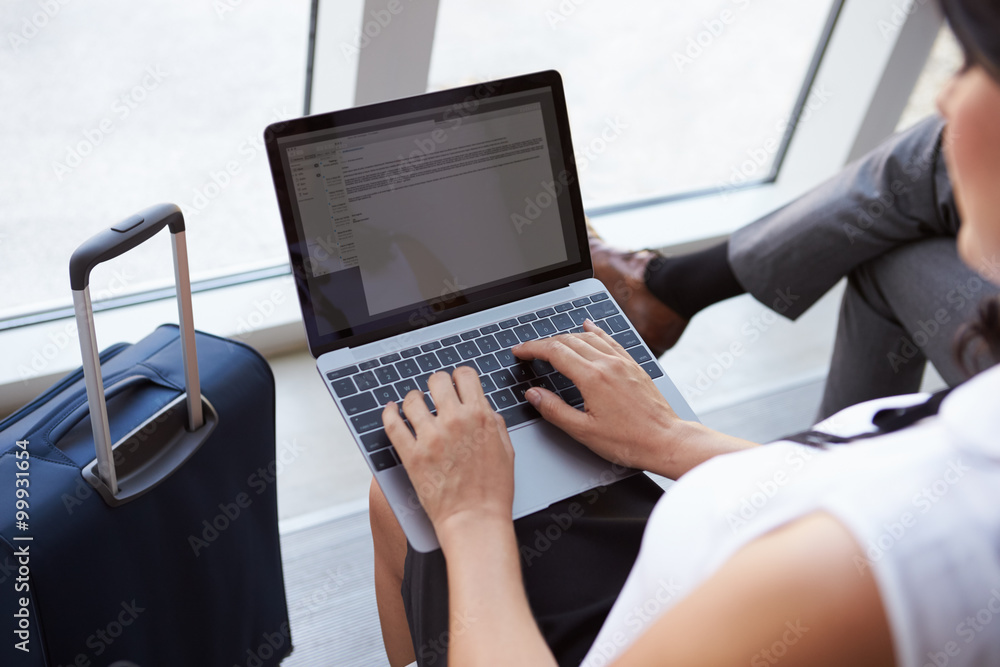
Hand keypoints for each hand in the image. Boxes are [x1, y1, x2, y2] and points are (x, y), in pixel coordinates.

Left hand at [382, 366, 515, 535]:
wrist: (474, 519)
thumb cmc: (493, 491)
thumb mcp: (506, 450)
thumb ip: (494, 424)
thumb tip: (484, 409)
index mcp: (480, 417)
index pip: (465, 376)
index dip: (459, 377)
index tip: (455, 382)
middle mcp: (454, 421)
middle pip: (437, 381)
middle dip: (436, 384)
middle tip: (435, 392)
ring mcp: (431, 437)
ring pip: (413, 400)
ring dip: (413, 398)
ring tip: (414, 403)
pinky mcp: (411, 455)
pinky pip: (392, 424)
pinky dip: (389, 413)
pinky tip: (390, 410)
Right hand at [513, 320, 692, 473]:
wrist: (666, 440)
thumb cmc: (629, 441)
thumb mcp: (584, 432)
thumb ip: (554, 410)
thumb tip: (534, 394)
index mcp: (592, 378)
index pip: (554, 352)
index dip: (532, 348)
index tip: (519, 351)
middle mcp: (607, 364)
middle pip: (568, 341)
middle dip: (544, 343)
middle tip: (529, 350)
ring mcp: (622, 362)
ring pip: (588, 337)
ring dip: (566, 337)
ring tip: (551, 343)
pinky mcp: (633, 365)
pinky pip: (610, 340)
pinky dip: (595, 331)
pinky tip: (589, 326)